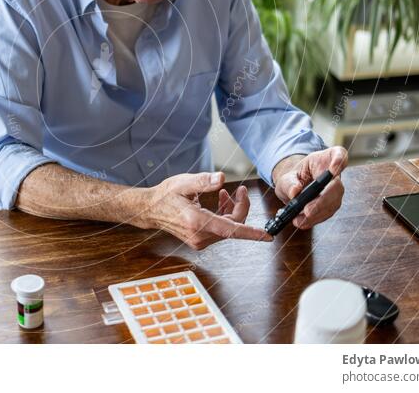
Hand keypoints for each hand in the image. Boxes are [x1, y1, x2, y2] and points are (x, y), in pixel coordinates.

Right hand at [140, 171, 271, 249]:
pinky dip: (225, 217)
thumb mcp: (183, 183)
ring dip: (232, 211)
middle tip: (241, 190)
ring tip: (227, 194)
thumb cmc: (166, 195)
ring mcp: (199, 241)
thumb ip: (204, 181)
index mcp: (197, 222)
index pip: (230, 230)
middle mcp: (200, 236)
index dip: (251, 233)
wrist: (150, 210)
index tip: (267, 235)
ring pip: (229, 229)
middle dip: (241, 207)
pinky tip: (221, 202)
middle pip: (233, 226)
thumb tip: (222, 178)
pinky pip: (221, 231)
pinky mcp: (199, 241)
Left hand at [271, 147, 347, 229]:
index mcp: (325, 159)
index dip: (339, 161)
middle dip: (323, 200)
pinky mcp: (331, 205)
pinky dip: (314, 219)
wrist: (294, 187)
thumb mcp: (286, 176)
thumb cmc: (293, 178)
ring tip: (300, 220)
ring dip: (317, 213)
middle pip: (336, 186)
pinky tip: (302, 222)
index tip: (333, 170)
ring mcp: (335, 192)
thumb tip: (294, 192)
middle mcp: (335, 176)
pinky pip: (326, 213)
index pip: (339, 155)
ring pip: (333, 203)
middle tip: (307, 210)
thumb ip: (289, 182)